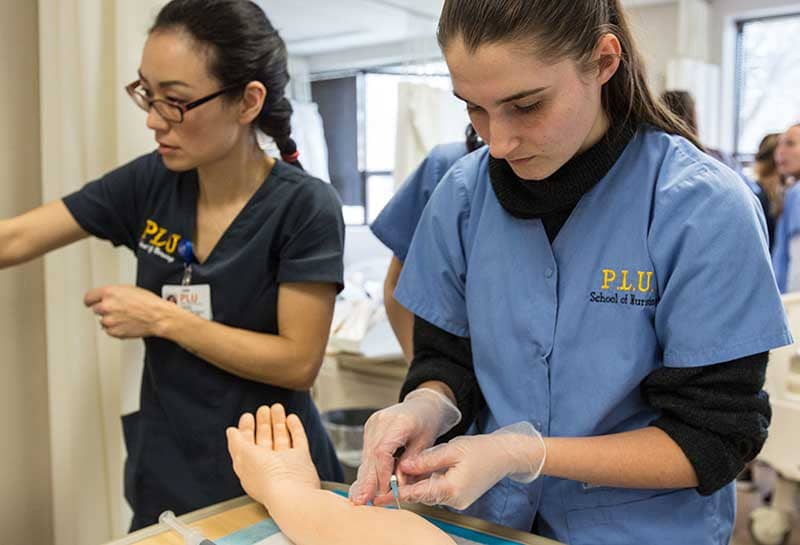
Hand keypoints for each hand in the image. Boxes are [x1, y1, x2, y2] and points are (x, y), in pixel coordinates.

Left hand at [84, 285, 174, 338]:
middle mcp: (106, 306)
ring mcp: (109, 320)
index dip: (91, 300)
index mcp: (109, 293)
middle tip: (118, 310)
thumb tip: (108, 296)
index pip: (89, 297)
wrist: (157, 317)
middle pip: (96, 309)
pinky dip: (115, 328)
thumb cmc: (148, 303)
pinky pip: (109, 330)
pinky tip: (126, 324)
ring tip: (125, 317)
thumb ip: (114, 293)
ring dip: (111, 319)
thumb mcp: (129, 289)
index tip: (90, 303)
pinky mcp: (114, 332)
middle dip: (105, 309)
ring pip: (103, 321)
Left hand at [226, 404, 320, 507]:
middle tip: (263, 409)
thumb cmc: (266, 477)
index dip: (246, 430)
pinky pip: (298, 440)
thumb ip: (237, 441)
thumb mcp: (244, 455)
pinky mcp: (301, 460)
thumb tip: (230, 431)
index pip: (246, 446)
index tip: (247, 416)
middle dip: (263, 423)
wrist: (292, 493)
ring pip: (281, 438)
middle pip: (264, 440)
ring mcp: (286, 463)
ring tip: (277, 407)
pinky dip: (294, 428)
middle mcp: (268, 466)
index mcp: (251, 468)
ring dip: (278, 422)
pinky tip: (291, 418)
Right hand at [348, 388, 460, 504]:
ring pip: (366, 454)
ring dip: (365, 476)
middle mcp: (381, 421)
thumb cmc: (428, 422)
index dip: (381, 474)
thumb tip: (397, 485)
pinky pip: (367, 451)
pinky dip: (369, 467)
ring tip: (359, 496)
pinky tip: (365, 483)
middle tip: (361, 500)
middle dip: (366, 480)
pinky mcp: (370, 428)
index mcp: (399, 421)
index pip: (383, 451)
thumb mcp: (426, 443)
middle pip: (370, 454)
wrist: (424, 404)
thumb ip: (412, 464)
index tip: (382, 491)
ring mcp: (373, 423)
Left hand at [377, 422, 544, 509]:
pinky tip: (414, 478)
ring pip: (428, 494)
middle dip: (402, 492)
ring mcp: (457, 500)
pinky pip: (437, 492)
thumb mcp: (452, 449)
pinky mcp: (459, 497)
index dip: (397, 494)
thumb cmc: (481, 450)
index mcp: (451, 488)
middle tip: (377, 492)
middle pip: (421, 496)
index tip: (378, 496)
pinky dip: (425, 486)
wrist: (504, 455)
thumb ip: (427, 460)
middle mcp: (454, 499)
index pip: (418, 493)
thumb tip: (404, 466)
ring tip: (391, 484)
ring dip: (413, 488)